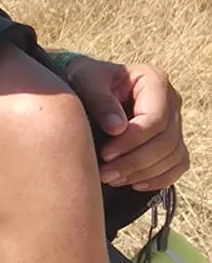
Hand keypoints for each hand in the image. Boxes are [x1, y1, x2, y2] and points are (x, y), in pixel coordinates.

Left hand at [64, 57, 190, 190]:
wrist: (84, 85)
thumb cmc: (84, 79)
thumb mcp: (84, 80)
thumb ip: (99, 100)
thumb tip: (116, 128)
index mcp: (153, 81)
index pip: (155, 119)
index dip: (132, 141)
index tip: (105, 153)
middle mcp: (170, 101)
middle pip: (166, 141)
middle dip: (135, 162)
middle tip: (105, 174)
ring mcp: (174, 121)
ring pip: (173, 156)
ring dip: (144, 173)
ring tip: (112, 179)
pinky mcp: (172, 140)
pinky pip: (177, 164)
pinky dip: (159, 178)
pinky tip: (133, 183)